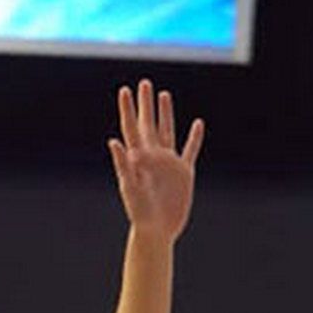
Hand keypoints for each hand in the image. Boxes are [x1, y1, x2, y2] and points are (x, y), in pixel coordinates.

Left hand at [107, 79, 203, 243]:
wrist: (157, 230)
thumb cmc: (139, 212)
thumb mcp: (130, 187)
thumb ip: (123, 164)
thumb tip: (114, 141)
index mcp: (137, 158)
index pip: (132, 127)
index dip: (128, 109)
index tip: (125, 90)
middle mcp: (152, 156)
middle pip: (148, 124)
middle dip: (146, 104)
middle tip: (144, 83)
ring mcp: (168, 163)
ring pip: (168, 131)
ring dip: (166, 114)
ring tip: (165, 95)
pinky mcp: (183, 173)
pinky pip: (190, 150)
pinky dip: (195, 137)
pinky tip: (198, 124)